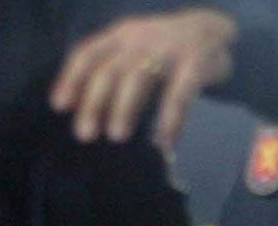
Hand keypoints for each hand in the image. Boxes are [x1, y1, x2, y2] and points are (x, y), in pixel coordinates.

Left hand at [51, 8, 238, 150]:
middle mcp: (140, 39)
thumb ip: (115, 75)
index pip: (87, 54)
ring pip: (138, 78)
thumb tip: (87, 111)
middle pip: (109, 70)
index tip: (60, 107)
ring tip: (116, 136)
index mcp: (120, 35)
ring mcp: (168, 49)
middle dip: (94, 103)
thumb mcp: (136, 52)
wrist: (218, 31)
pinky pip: (179, 94)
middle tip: (85, 135)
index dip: (71, 80)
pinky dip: (170, 119)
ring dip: (124, 108)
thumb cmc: (168, 49)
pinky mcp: (196, 63)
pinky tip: (164, 142)